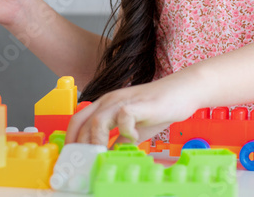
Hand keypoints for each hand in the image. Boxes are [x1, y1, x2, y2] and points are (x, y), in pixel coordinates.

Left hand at [66, 71, 201, 146]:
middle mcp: (110, 100)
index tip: (73, 157)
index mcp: (106, 104)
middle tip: (85, 162)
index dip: (71, 139)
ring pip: (97, 120)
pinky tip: (134, 138)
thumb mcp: (133, 130)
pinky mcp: (139, 103)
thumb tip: (104, 159)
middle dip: (80, 145)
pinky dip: (125, 132)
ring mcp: (124, 100)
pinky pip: (123, 118)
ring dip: (98, 141)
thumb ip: (117, 142)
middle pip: (83, 121)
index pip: (78, 120)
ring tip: (105, 153)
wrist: (181, 92)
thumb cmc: (158, 109)